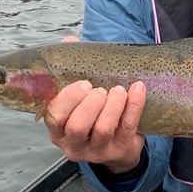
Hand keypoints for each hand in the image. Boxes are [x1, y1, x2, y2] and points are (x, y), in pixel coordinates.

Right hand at [44, 47, 146, 171]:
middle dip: (90, 104)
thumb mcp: (79, 98)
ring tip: (119, 90)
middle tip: (101, 90)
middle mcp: (74, 144)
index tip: (84, 84)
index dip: (68, 99)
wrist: (119, 145)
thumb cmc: (94, 114)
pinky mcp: (121, 149)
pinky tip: (138, 89)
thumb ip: (72, 70)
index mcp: (58, 130)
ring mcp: (97, 150)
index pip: (55, 117)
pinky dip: (134, 105)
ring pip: (103, 129)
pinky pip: (128, 126)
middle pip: (77, 126)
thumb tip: (68, 41)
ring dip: (113, 105)